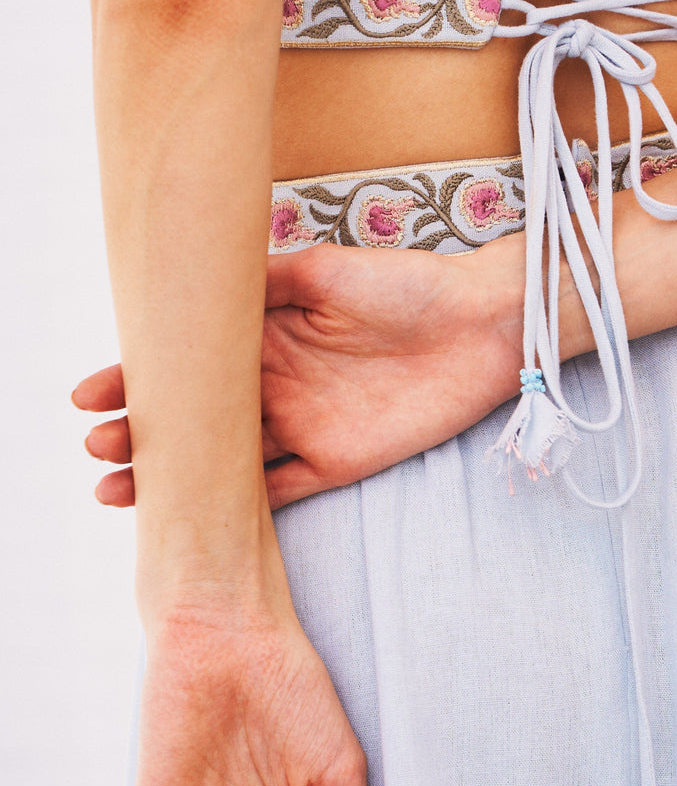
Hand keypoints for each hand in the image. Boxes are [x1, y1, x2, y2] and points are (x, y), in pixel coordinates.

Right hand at [73, 239, 525, 508]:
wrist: (479, 324)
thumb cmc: (405, 286)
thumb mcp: (320, 271)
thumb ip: (256, 286)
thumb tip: (196, 291)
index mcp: (264, 337)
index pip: (188, 366)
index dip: (134, 379)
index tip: (87, 395)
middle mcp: (274, 385)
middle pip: (195, 420)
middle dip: (141, 433)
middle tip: (98, 445)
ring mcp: (301, 427)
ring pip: (222, 462)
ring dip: (172, 476)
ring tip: (115, 488)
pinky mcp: (334, 462)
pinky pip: (274, 492)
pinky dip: (233, 505)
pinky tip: (191, 515)